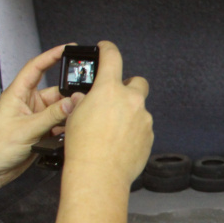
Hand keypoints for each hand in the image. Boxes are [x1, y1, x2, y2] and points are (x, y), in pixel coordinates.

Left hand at [0, 44, 81, 187]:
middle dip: (70, 95)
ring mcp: (34, 118)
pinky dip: (66, 127)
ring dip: (69, 114)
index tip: (69, 48)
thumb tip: (75, 101)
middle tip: (87, 96)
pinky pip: (59, 125)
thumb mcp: (27, 128)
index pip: (36, 67)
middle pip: (55, 92)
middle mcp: (27, 103)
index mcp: (18, 94)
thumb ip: (53, 115)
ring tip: (81, 117)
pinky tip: (73, 131)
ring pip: (59, 110)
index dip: (52, 55)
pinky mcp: (40, 132)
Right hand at [63, 41, 152, 184]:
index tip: (106, 48)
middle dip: (129, 85)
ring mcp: (143, 119)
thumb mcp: (74, 115)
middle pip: (138, 82)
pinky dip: (133, 131)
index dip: (108, 49)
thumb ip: (83, 101)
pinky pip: (142, 128)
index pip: (112, 57)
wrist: (99, 174)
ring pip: (139, 109)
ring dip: (129, 114)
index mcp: (109, 90)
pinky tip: (119, 143)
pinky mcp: (150, 136)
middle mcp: (131, 100)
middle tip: (116, 96)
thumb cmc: (83, 147)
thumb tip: (85, 99)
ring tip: (112, 130)